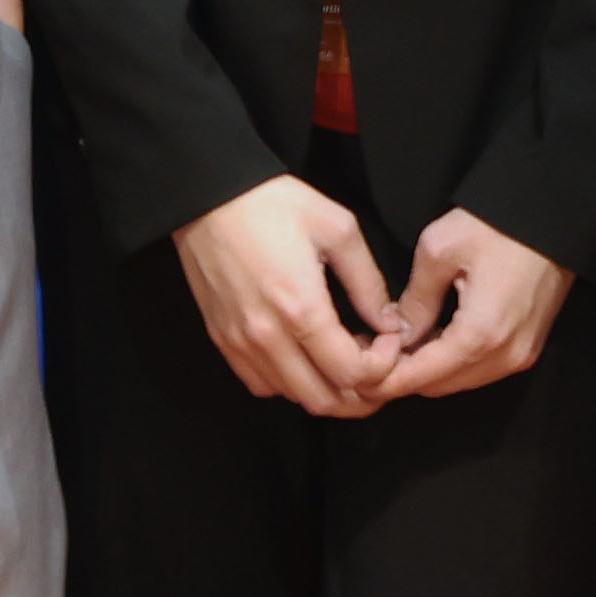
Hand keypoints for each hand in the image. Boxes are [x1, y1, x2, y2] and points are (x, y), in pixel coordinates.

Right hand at [172, 174, 403, 416]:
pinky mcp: (222, 341)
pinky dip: (290, 384)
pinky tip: (304, 356)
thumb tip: (389, 323)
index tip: (389, 339)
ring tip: (342, 357)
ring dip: (326, 389)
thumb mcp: (338, 229)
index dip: (383, 366)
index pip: (352, 374)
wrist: (206, 196)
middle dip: (361, 393)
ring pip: (293, 397)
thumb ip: (368, 283)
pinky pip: (262, 384)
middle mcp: (268, 337)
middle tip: (376, 363)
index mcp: (302, 309)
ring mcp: (241, 344)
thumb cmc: (273, 204)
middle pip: (324, 400)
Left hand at [367, 206, 574, 402]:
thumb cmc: (497, 224)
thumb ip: (414, 300)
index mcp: (479, 335)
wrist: (555, 214)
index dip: (382, 379)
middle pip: (438, 387)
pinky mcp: (528, 348)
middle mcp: (504, 357)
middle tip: (370, 352)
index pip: (419, 378)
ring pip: (459, 381)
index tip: (353, 371)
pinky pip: (480, 369)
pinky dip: (452, 362)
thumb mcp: (439, 250)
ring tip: (395, 345)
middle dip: (401, 377)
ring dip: (427, 371)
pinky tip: (430, 338)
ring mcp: (520, 356)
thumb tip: (396, 335)